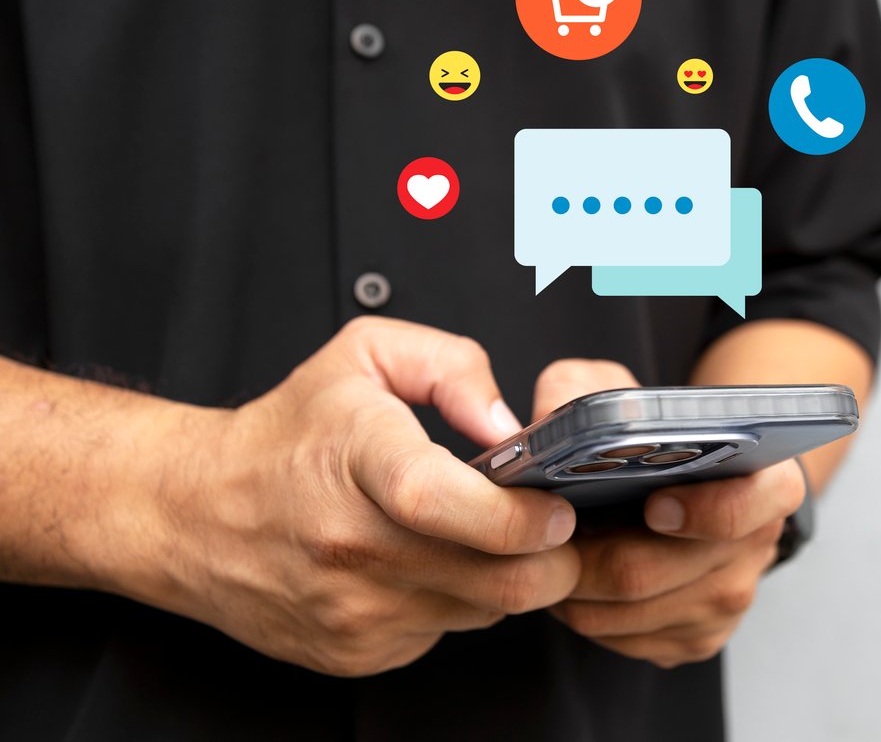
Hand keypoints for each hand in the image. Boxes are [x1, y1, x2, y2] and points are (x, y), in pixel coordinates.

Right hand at [126, 317, 581, 676]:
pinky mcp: (357, 652)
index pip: (439, 501)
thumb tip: (508, 424)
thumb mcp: (366, 355)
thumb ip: (452, 366)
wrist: (192, 514)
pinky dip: (461, 602)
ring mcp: (355, 609)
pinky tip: (437, 565)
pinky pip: (447, 633)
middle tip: (559, 530)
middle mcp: (353, 545)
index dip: (514, 515)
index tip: (555, 509)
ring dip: (509, 580)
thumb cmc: (283, 436)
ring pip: (485, 612)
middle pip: (494, 580)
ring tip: (492, 538)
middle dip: (554, 561)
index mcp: (357, 462)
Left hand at [532, 359, 804, 667]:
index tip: (652, 504)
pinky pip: (621, 642)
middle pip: (649, 572)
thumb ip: (586, 390)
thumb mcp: (629, 392)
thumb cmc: (661, 437)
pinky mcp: (696, 640)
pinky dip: (586, 615)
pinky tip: (575, 582)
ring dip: (573, 590)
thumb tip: (540, 425)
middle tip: (543, 536)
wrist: (693, 485)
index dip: (698, 511)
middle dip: (582, 557)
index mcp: (766, 483)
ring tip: (548, 554)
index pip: (746, 508)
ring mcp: (727, 602)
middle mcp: (754, 550)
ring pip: (623, 614)